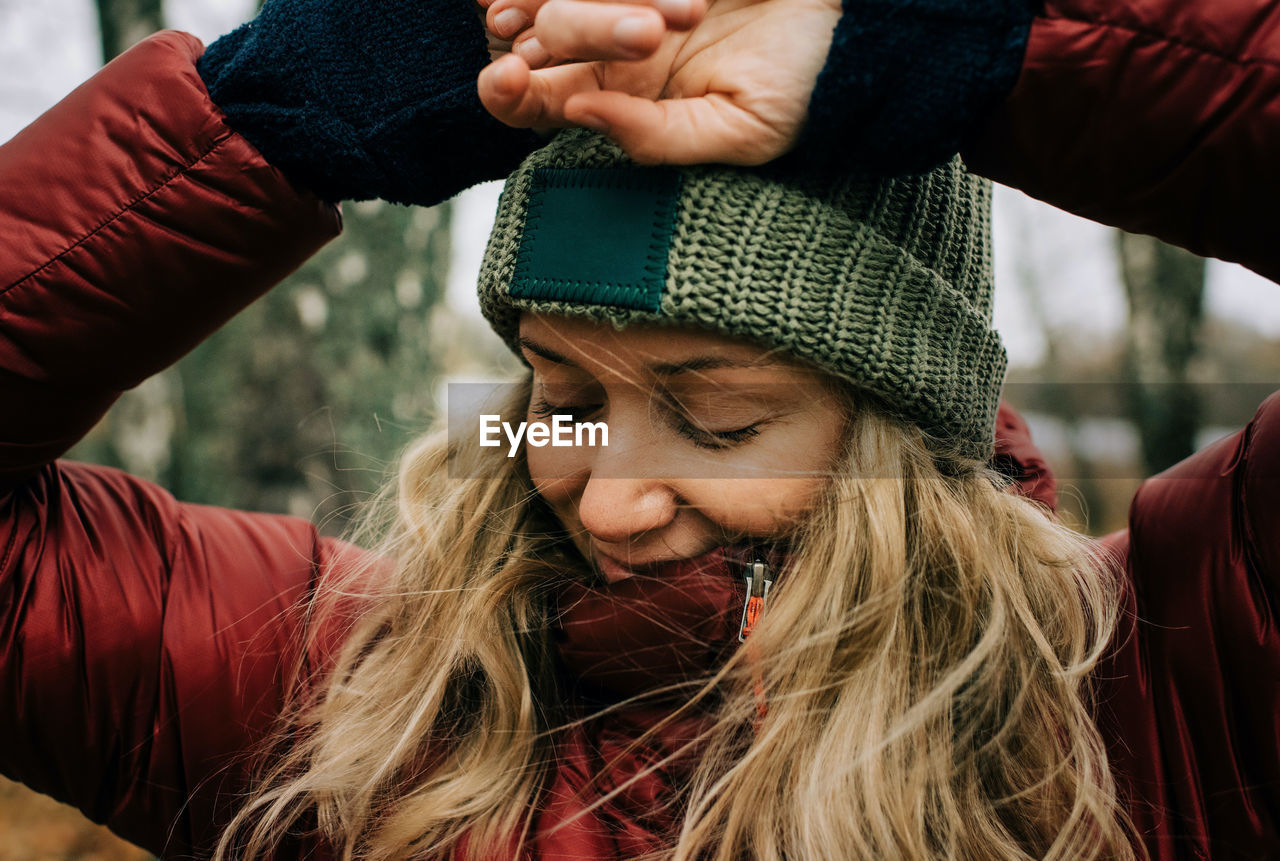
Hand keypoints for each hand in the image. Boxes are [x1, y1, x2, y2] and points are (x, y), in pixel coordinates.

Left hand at [477, 0, 840, 165]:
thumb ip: (657, 138)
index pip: (537, 103)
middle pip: (543, 39)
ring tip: (597, 8)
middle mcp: (612, 48)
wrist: (854, 30)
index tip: (508, 78)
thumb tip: (578, 116)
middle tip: (609, 33)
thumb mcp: (737, 132)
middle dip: (554, 31)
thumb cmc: (802, 87)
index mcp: (621, 100)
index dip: (507, 93)